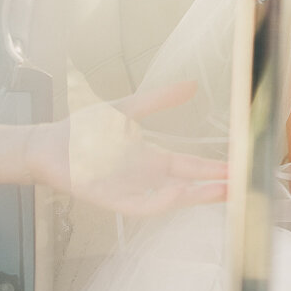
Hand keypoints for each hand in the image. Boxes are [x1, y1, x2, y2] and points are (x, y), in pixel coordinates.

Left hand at [25, 81, 227, 215]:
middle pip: (188, 185)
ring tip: (221, 190)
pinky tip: (179, 190)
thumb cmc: (84, 130)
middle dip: (214, 186)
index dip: (214, 168)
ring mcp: (131, 190)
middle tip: (241, 186)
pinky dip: (162, 201)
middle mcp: (145, 178)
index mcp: (152, 159)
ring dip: (195, 196)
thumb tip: (192, 84)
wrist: (49, 145)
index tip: (238, 168)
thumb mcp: (128, 109)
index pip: (190, 166)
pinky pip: (143, 206)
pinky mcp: (112, 200)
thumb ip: (159, 99)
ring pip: (170, 200)